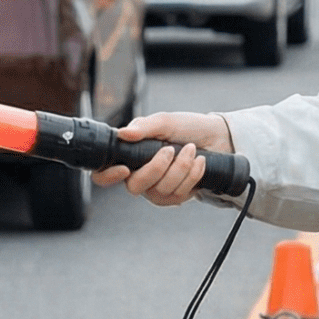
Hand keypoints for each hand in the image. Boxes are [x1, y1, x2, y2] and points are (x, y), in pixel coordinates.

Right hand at [92, 111, 233, 206]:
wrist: (215, 137)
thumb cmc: (186, 127)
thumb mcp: (164, 121)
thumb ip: (143, 127)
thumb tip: (123, 134)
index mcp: (129, 156)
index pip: (103, 175)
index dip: (107, 176)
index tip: (125, 169)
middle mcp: (139, 176)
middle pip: (135, 186)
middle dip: (157, 168)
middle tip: (171, 148)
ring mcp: (157, 189)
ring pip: (161, 190)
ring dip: (181, 167)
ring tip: (192, 149)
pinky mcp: (176, 196)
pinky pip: (179, 194)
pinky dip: (192, 175)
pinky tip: (199, 161)